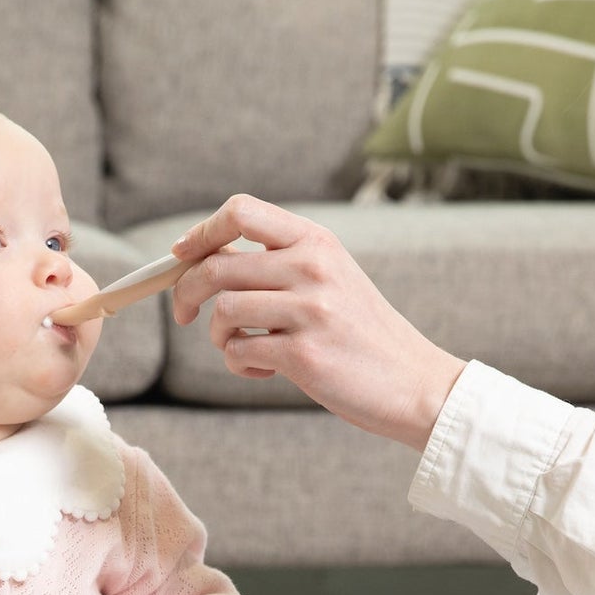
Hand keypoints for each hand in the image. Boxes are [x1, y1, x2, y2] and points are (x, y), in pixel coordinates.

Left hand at [170, 195, 467, 451]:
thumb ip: (279, 264)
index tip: (180, 256)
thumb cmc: (362, 334)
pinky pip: (239, 352)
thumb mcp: (330, 279)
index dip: (200, 233)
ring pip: (223, 311)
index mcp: (316, 241)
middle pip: (217, 265)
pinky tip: (265, 371)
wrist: (414, 383)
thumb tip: (203, 259)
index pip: (240, 211)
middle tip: (186, 314)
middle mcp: (312, 267)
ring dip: (218, 337)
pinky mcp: (303, 354)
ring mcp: (309, 310)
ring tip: (243, 349)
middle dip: (187, 292)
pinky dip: (240, 365)